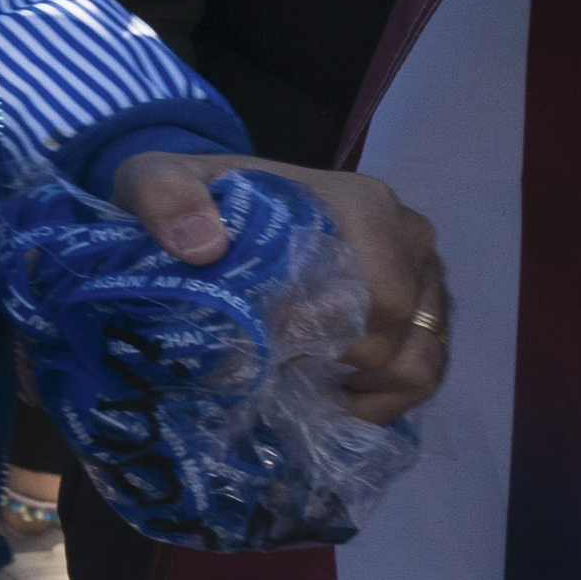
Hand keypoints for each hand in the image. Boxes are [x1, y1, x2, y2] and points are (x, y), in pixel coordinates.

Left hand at [112, 152, 452, 421]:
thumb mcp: (156, 181)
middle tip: (277, 364)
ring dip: (364, 387)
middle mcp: (406, 237)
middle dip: (336, 361)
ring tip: (304, 380)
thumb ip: (164, 197)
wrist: (213, 201)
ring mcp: (423, 277)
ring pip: (421, 358)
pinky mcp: (422, 312)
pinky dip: (383, 398)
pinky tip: (331, 393)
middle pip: (399, 327)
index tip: (269, 344)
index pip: (376, 288)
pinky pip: (424, 371)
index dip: (326, 330)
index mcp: (360, 204)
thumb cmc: (194, 197)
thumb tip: (201, 245)